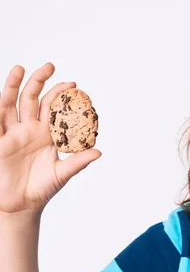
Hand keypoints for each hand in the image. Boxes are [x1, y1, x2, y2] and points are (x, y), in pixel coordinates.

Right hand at [0, 63, 101, 214]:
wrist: (20, 205)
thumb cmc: (42, 189)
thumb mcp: (62, 174)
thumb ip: (77, 162)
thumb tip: (98, 152)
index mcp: (46, 134)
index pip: (53, 108)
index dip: (61, 95)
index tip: (74, 85)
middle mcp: (28, 129)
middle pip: (31, 98)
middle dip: (39, 81)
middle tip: (50, 66)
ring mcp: (11, 133)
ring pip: (10, 103)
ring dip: (13, 86)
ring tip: (19, 68)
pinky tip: (2, 94)